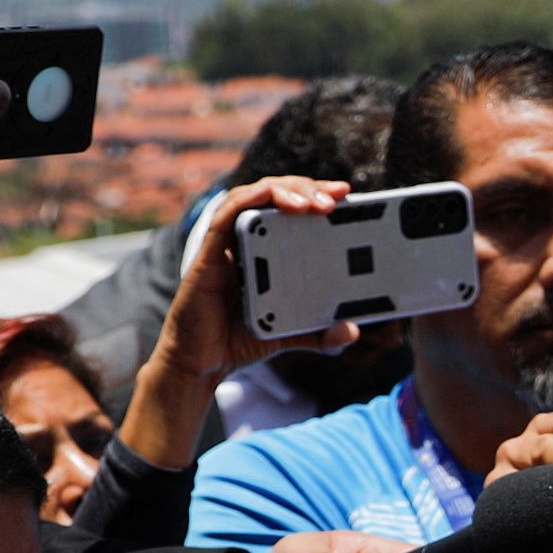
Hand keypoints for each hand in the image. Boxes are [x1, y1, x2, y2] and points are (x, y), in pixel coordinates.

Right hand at [142, 175, 366, 391]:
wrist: (201, 364)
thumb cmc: (239, 340)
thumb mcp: (289, 334)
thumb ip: (320, 332)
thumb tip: (352, 330)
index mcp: (267, 249)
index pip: (292, 208)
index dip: (317, 193)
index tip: (345, 194)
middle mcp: (247, 240)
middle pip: (276, 196)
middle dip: (307, 189)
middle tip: (335, 199)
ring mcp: (226, 245)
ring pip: (253, 198)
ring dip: (283, 191)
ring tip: (310, 202)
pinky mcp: (208, 256)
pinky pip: (224, 218)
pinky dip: (245, 201)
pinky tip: (265, 196)